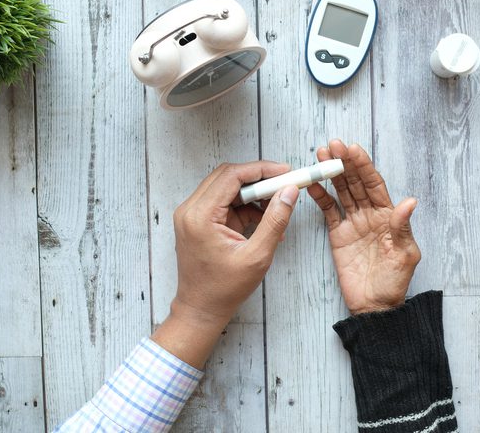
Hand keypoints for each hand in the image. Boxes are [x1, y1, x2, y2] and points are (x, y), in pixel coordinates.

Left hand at [152, 161, 299, 367]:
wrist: (201, 309)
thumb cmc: (224, 289)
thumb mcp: (257, 256)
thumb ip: (275, 220)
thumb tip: (289, 192)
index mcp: (200, 216)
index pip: (232, 176)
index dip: (261, 170)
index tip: (285, 172)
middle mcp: (190, 210)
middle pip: (228, 176)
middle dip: (259, 178)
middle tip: (284, 184)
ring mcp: (192, 215)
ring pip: (226, 187)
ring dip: (253, 194)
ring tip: (277, 207)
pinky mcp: (198, 221)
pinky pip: (224, 202)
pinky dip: (245, 206)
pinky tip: (264, 220)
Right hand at [307, 140, 420, 314]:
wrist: (375, 306)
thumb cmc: (394, 282)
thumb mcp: (405, 255)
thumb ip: (402, 228)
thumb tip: (409, 202)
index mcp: (388, 216)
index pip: (374, 184)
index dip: (364, 166)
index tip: (354, 149)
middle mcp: (370, 215)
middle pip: (355, 183)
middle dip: (344, 163)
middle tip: (333, 145)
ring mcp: (353, 223)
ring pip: (341, 192)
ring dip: (331, 174)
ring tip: (320, 155)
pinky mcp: (338, 234)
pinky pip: (329, 211)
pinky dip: (321, 197)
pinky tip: (313, 184)